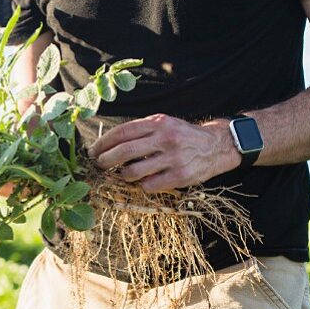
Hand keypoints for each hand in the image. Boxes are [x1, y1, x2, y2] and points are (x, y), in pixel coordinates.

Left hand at [89, 114, 240, 190]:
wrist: (215, 146)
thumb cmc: (182, 135)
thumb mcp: (163, 123)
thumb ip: (140, 130)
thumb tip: (108, 143)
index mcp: (158, 123)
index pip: (122, 132)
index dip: (103, 143)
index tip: (93, 151)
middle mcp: (165, 138)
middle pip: (124, 152)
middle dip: (105, 161)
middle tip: (100, 165)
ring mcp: (173, 158)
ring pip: (133, 172)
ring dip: (122, 176)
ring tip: (122, 175)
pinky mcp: (180, 176)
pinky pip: (149, 186)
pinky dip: (141, 185)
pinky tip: (142, 182)